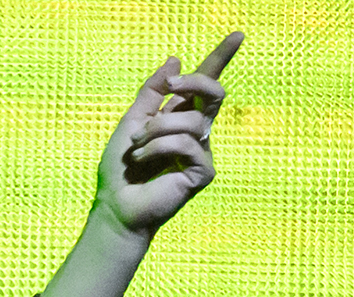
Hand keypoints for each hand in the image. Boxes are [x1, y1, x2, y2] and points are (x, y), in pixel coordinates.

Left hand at [91, 31, 242, 235]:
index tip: (237, 35)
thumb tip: (175, 60)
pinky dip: (158, 148)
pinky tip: (142, 162)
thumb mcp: (133, 120)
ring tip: (135, 148)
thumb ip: (152, 92)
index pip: (205, 84)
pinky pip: (186, 144)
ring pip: (191, 121)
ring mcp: (202, 152)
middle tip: (169, 88)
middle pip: (213, 93)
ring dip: (155, 129)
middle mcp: (196, 132)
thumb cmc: (122, 168)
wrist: (116, 204)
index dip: (221, 59)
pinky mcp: (203, 172)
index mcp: (180, 116)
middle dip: (193, 83)